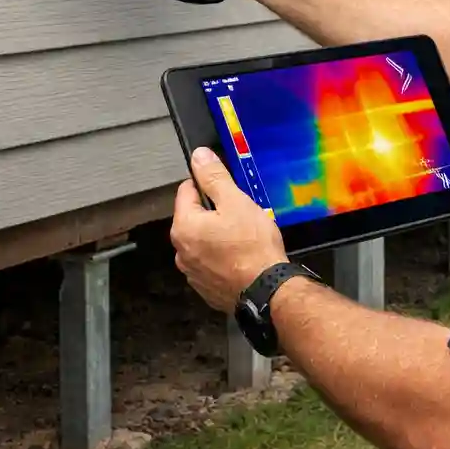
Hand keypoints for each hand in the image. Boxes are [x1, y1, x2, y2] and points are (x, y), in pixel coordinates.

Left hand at [170, 147, 289, 313]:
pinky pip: (211, 264)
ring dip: (217, 237)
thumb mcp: (236, 202)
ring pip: (202, 242)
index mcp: (184, 227)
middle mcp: (181, 252)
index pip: (186, 191)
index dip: (208, 185)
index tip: (227, 191)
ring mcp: (192, 273)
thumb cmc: (252, 246)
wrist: (268, 292)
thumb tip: (198, 156)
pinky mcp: (206, 289)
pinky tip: (241, 258)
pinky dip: (222, 258)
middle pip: (194, 218)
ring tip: (244, 239)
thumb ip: (214, 177)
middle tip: (241, 215)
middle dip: (214, 213)